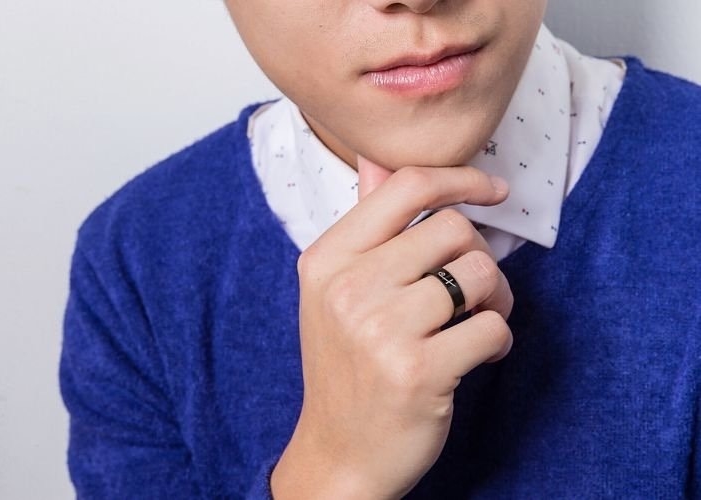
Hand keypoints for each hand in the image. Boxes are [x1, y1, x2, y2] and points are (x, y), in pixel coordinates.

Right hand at [271, 156, 513, 498]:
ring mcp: (381, 330)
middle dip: (479, 256)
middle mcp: (348, 287)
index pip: (405, 187)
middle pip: (453, 229)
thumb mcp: (334, 292)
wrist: (338, 452)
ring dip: (497, 299)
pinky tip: (477, 355)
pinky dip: (498, 340)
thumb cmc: (344, 366)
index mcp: (326, 259)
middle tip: (477, 289)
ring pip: (481, 274)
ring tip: (478, 322)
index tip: (492, 190)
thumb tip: (376, 162)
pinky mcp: (419, 371)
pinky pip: (493, 326)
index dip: (460, 178)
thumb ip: (363, 227)